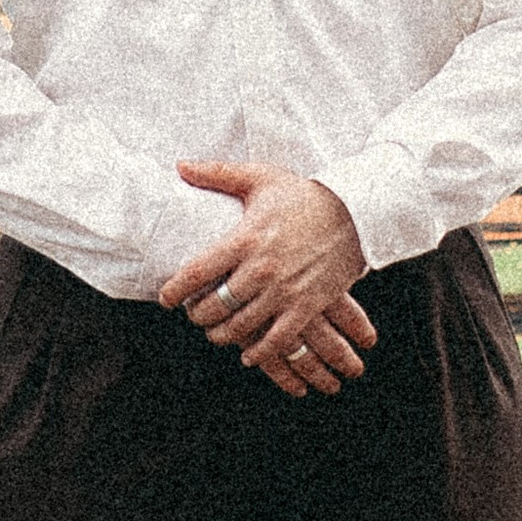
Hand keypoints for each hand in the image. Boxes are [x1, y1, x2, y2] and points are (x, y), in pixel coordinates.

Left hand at [161, 164, 371, 396]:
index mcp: (245, 239)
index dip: (175, 290)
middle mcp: (261, 268)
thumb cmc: (303, 194)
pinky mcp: (307, 305)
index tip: (166, 298)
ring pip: (241, 326)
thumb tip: (180, 166)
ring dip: (222, 335)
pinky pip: (278, 340)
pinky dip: (260, 352)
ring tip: (216, 331)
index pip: (197, 271)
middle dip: (198, 315)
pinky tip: (249, 354)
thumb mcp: (260, 177)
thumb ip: (217, 173)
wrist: (355, 211)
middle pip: (214, 305)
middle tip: (194, 314)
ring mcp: (285, 290)